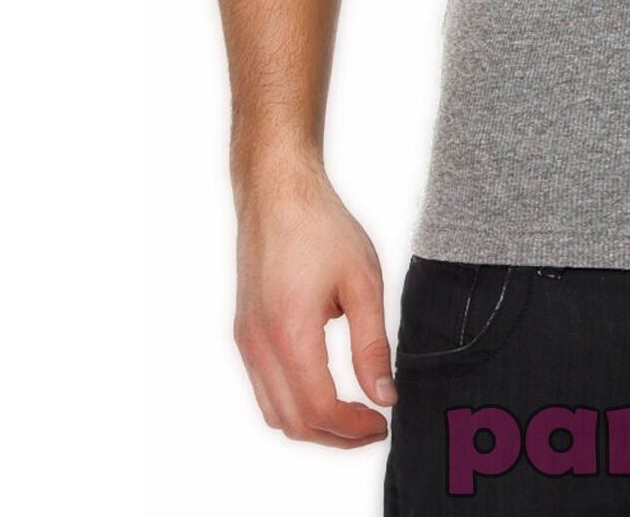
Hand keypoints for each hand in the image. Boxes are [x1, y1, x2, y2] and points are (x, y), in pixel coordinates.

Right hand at [232, 157, 394, 447]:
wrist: (277, 192)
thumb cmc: (322, 227)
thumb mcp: (363, 282)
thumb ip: (373, 344)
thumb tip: (384, 395)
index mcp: (290, 334)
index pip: (320, 409)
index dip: (354, 428)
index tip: (384, 422)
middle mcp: (260, 346)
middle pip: (293, 423)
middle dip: (336, 436)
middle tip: (373, 426)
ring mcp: (247, 341)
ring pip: (273, 412)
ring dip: (313, 424)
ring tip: (354, 413)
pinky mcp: (245, 331)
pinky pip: (264, 387)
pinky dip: (293, 403)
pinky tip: (325, 388)